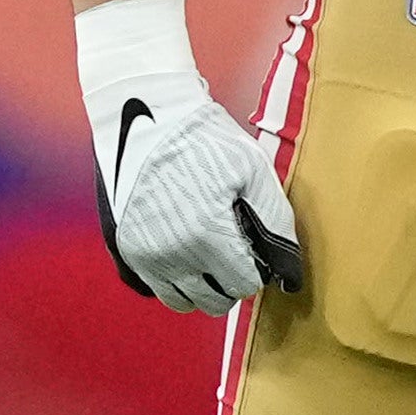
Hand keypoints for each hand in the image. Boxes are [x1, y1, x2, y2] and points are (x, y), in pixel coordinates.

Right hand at [79, 0, 304, 315]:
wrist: (148, 113)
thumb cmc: (205, 138)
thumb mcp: (253, 171)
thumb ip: (276, 223)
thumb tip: (290, 271)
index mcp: (207, 235)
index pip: (244, 284)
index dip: (257, 269)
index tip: (255, 247)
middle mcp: (171, 253)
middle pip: (213, 301)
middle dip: (230, 281)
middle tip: (234, 250)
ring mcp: (144, 253)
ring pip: (182, 301)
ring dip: (201, 286)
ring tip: (209, 252)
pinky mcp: (125, 246)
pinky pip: (155, 287)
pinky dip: (173, 279)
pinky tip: (184, 250)